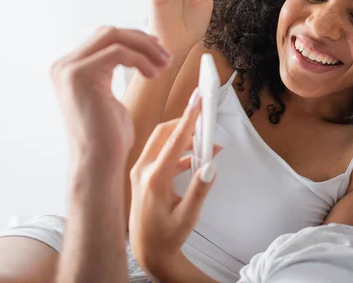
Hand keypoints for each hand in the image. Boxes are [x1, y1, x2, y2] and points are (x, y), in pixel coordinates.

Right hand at [51, 27, 171, 164]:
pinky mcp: (80, 75)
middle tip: (165, 56)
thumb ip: (110, 72)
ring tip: (164, 64)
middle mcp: (65, 65)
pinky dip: (141, 60)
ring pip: (114, 37)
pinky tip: (153, 75)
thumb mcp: (109, 97)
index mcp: (70, 68)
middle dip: (142, 40)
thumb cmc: (108, 137)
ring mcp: (69, 69)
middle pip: (109, 32)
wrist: (99, 161)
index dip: (135, 40)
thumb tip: (134, 54)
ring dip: (145, 48)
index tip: (158, 51)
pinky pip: (118, 52)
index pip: (104, 38)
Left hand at [129, 89, 220, 276]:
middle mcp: (143, 171)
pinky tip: (198, 157)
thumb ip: (200, 190)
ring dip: (185, 137)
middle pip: (164, 133)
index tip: (198, 101)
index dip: (189, 118)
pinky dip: (180, 150)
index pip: (174, 140)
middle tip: (205, 115)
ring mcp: (140, 172)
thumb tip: (211, 166)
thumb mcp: (188, 216)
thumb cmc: (166, 237)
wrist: (147, 252)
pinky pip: (162, 153)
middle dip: (186, 122)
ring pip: (162, 141)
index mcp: (153, 179)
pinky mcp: (143, 175)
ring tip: (208, 142)